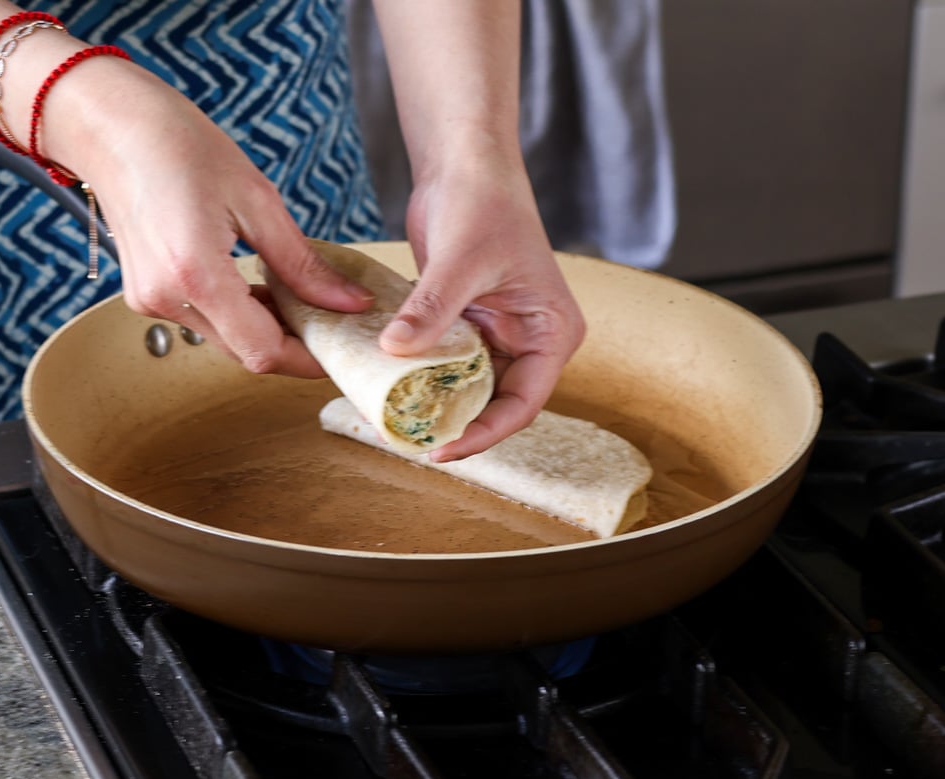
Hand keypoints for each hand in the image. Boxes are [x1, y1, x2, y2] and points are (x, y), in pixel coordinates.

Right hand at [47, 60, 372, 377]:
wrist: (109, 125)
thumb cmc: (178, 145)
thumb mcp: (257, 199)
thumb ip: (304, 264)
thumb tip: (351, 303)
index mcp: (195, 274)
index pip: (263, 351)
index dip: (309, 358)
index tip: (344, 344)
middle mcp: (166, 298)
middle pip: (246, 353)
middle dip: (294, 343)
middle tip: (333, 318)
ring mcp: (150, 301)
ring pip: (227, 341)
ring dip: (267, 329)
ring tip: (299, 295)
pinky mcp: (145, 295)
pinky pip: (205, 322)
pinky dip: (239, 315)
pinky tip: (261, 288)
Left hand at [381, 153, 585, 459]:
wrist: (465, 164)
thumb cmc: (482, 202)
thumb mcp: (458, 261)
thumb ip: (430, 309)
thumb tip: (394, 352)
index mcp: (552, 332)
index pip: (523, 403)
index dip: (484, 432)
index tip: (442, 448)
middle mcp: (531, 340)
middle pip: (496, 403)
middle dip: (457, 425)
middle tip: (412, 443)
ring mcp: (500, 334)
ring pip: (469, 388)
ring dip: (437, 404)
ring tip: (398, 425)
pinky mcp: (469, 324)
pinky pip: (447, 364)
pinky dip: (423, 378)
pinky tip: (392, 391)